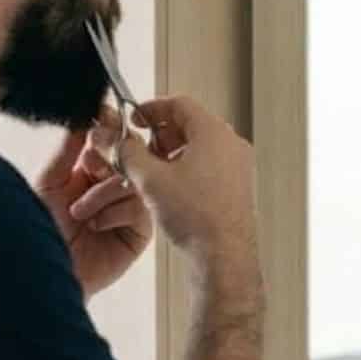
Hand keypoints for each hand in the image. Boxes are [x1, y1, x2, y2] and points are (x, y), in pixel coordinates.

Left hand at [35, 111, 154, 296]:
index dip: (109, 127)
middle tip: (90, 166)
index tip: (102, 117)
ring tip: (79, 212)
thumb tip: (81, 114)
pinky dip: (116, 212)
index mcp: (90, 170)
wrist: (45, 271)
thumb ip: (68, 148)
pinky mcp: (140, 231)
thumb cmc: (42, 231)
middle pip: (130, 154)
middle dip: (109, 157)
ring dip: (103, 193)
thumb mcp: (49, 182)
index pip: (110, 139)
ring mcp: (128, 208)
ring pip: (134, 180)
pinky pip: (140, 208)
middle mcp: (111, 186)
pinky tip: (96, 225)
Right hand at [118, 95, 257, 267]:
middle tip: (141, 148)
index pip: (180, 104)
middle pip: (191, 124)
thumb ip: (130, 153)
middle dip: (161, 134)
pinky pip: (210, 166)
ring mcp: (238, 166)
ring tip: (152, 172)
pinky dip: (188, 168)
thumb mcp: (151, 179)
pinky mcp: (238, 186)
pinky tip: (171, 189)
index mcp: (214, 133)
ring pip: (200, 147)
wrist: (223, 255)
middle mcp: (231, 145)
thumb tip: (121, 143)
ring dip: (173, 153)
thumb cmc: (198, 219)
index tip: (136, 119)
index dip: (152, 108)